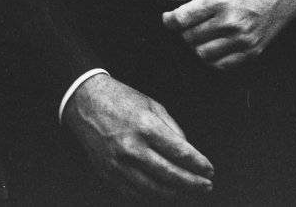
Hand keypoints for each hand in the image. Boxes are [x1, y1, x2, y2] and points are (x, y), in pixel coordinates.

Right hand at [64, 73, 213, 201]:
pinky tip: (165, 193)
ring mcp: (118, 164)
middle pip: (170, 175)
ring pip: (153, 189)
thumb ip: (172, 128)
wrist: (86, 102)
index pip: (179, 152)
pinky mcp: (108, 173)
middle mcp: (132, 147)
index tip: (209, 170)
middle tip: (206, 186)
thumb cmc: (121, 99)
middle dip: (192, 183)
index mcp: (145, 126)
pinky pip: (135, 193)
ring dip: (176, 194)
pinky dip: (153, 196)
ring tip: (189, 192)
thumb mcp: (152, 104)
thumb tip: (188, 152)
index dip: (198, 164)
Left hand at [163, 0, 295, 69]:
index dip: (169, 20)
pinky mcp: (251, 51)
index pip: (181, 19)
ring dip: (196, 45)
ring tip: (201, 32)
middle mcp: (230, 22)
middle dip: (184, 30)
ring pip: (202, 53)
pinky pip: (220, 64)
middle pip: (189, 37)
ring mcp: (242, 39)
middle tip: (189, 22)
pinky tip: (213, 44)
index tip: (168, 18)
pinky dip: (211, 57)